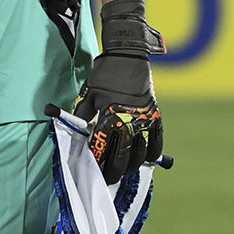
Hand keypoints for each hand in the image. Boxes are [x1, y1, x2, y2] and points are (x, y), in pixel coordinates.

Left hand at [74, 0, 164, 183]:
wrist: (128, 55)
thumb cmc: (104, 74)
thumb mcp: (88, 93)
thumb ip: (81, 115)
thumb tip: (77, 133)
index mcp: (108, 115)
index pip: (101, 147)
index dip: (97, 161)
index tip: (94, 171)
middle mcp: (127, 119)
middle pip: (122, 154)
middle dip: (115, 170)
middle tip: (109, 179)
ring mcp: (143, 117)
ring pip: (141, 150)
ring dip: (134, 164)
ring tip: (126, 171)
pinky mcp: (154, 112)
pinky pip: (157, 137)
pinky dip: (154, 150)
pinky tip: (148, 160)